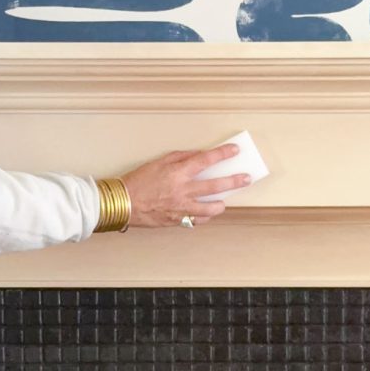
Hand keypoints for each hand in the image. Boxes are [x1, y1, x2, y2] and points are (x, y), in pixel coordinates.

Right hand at [122, 144, 250, 227]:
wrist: (123, 203)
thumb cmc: (138, 181)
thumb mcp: (158, 162)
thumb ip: (180, 157)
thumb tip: (198, 155)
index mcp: (178, 173)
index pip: (206, 160)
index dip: (222, 154)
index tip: (234, 150)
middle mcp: (183, 190)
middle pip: (216, 185)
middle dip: (234, 181)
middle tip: (246, 178)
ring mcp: (181, 207)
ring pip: (211, 208)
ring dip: (221, 204)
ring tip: (225, 202)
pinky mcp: (178, 220)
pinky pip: (197, 220)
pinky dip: (203, 216)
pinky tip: (206, 213)